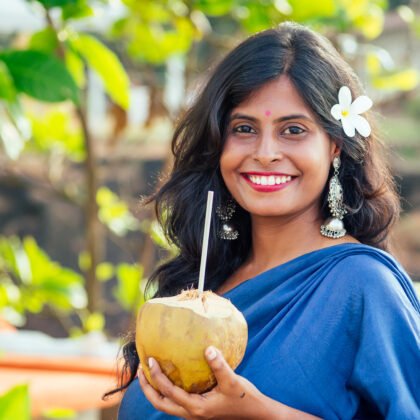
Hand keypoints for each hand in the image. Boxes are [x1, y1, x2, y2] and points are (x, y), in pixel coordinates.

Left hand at [138, 346, 264, 419]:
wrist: (254, 415)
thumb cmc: (244, 399)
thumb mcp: (233, 382)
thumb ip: (220, 365)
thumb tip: (208, 348)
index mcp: (196, 408)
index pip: (169, 392)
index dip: (156, 376)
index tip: (150, 360)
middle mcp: (191, 414)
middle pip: (160, 403)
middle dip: (147, 388)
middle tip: (140, 371)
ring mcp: (193, 414)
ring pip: (166, 405)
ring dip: (155, 391)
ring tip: (149, 374)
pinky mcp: (198, 411)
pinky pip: (175, 402)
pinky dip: (167, 391)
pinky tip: (171, 377)